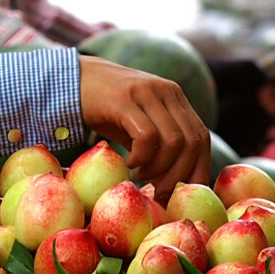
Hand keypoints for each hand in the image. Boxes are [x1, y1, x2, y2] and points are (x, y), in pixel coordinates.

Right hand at [78, 56, 208, 198]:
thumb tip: (173, 184)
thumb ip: (158, 144)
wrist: (73, 79)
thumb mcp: (138, 123)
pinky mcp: (125, 99)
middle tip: (159, 192)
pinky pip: (146, 136)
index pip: (201, 136)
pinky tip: (128, 162)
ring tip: (140, 175)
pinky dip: (141, 157)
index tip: (184, 194)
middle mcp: (166, 92)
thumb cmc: (106, 110)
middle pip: (191, 142)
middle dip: (179, 175)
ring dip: (159, 168)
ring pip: (172, 141)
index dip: (198, 169)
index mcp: (175, 98)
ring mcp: (147, 92)